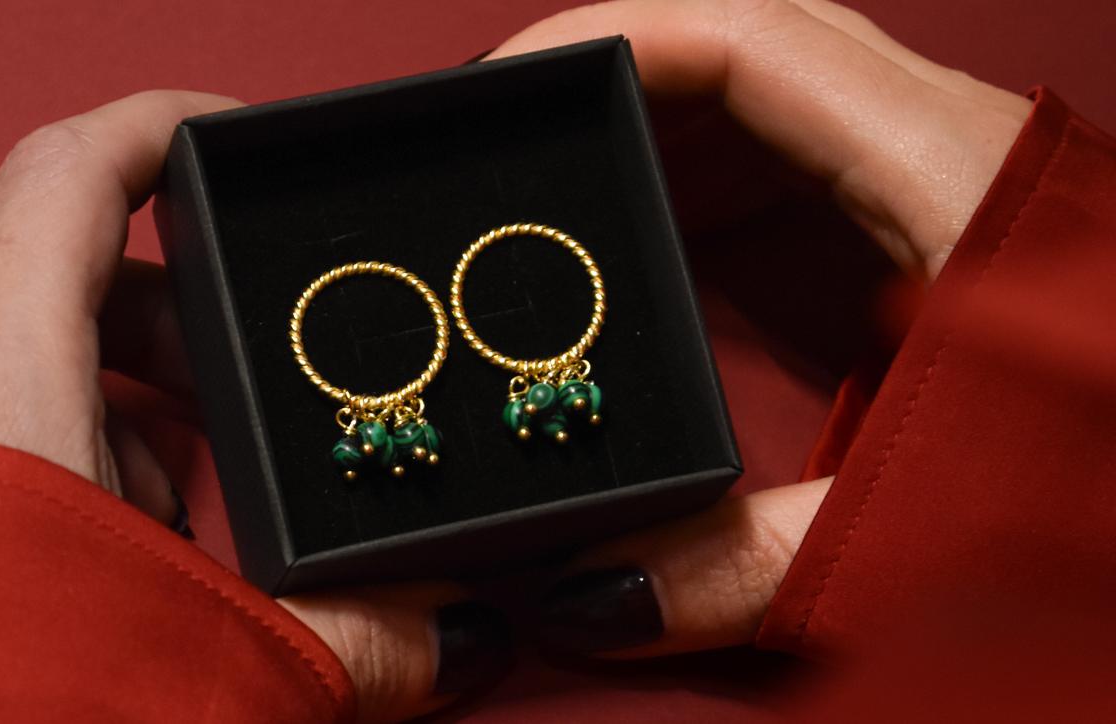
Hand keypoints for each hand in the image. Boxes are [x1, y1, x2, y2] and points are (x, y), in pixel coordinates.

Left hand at [0, 92, 507, 722]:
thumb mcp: (221, 666)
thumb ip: (358, 633)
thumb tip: (457, 627)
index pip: (68, 176)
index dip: (157, 132)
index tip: (220, 142)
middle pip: (29, 265)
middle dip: (146, 321)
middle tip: (219, 401)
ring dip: (63, 386)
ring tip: (133, 496)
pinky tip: (52, 541)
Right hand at [489, 0, 1029, 657]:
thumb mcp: (923, 530)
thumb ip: (747, 562)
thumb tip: (594, 588)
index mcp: (951, 173)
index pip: (751, 38)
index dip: (611, 36)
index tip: (513, 80)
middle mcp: (947, 146)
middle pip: (750, 46)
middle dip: (616, 83)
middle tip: (518, 147)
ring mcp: (941, 176)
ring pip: (771, 98)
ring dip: (658, 132)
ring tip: (568, 196)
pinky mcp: (931, 225)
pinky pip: (794, 160)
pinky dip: (707, 181)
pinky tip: (661, 239)